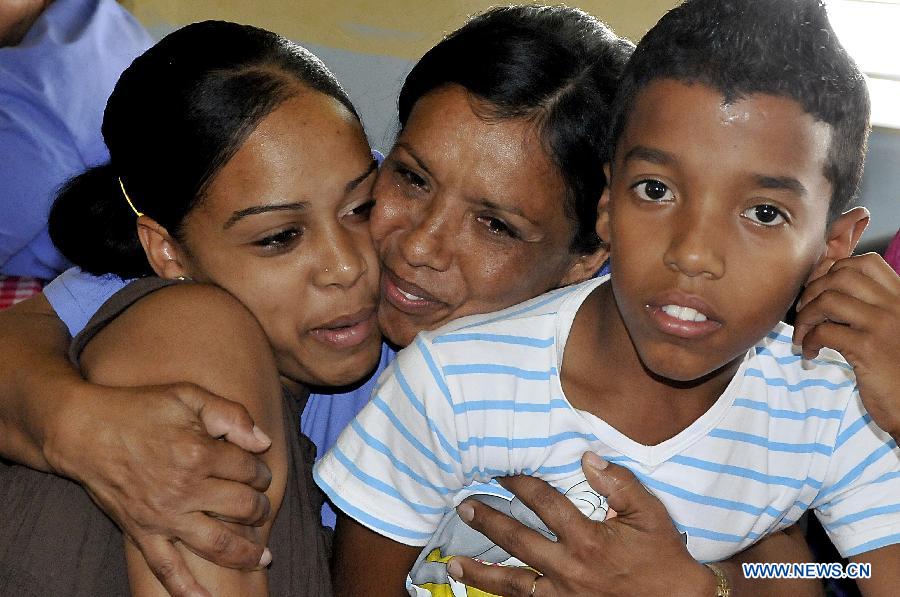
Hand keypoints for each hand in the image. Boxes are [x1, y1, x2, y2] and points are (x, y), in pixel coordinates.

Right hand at [47, 381, 273, 596]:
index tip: (260, 471)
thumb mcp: (188, 395)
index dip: (261, 471)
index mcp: (199, 453)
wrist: (83, 430)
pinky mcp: (142, 532)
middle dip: (259, 509)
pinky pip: (166, 568)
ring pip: (217, 543)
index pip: (249, 470)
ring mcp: (163, 516)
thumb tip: (262, 441)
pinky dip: (187, 590)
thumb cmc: (138, 408)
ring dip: (245, 553)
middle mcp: (184, 489)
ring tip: (262, 557)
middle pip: (241, 508)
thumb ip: (230, 414)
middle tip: (261, 507)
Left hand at [447, 453, 714, 595]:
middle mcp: (569, 568)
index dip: (519, 483)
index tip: (499, 469)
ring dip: (481, 572)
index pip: (544, 503)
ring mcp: (564, 596)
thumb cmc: (664, 558)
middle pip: (518, 541)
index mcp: (588, 539)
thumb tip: (587, 458)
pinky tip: (484, 595)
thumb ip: (619, 485)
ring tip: (454, 564)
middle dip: (489, 521)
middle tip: (464, 506)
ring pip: (513, 584)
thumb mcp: (650, 515)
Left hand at [794, 253, 899, 437]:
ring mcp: (883, 325)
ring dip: (805, 316)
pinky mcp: (868, 349)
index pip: (866, 262)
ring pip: (828, 300)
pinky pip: (824, 331)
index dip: (832, 270)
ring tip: (803, 334)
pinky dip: (808, 340)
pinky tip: (810, 352)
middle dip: (812, 290)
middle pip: (841, 275)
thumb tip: (828, 287)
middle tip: (803, 312)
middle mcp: (896, 306)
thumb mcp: (892, 329)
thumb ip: (871, 308)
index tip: (817, 290)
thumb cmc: (898, 369)